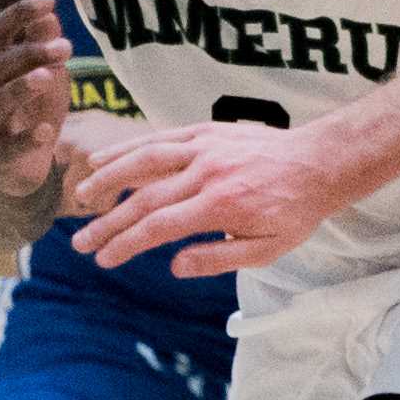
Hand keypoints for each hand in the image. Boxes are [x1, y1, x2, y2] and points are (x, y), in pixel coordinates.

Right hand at [0, 0, 73, 196]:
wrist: (11, 171)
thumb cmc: (29, 116)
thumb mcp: (43, 80)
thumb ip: (43, 50)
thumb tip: (50, 15)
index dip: (19, 14)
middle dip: (28, 53)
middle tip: (65, 47)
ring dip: (22, 87)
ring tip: (48, 76)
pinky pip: (8, 149)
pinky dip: (28, 139)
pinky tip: (48, 131)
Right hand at [66, 120, 335, 274]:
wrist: (319, 163)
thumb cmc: (295, 210)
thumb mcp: (267, 249)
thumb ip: (219, 259)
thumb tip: (174, 267)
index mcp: (220, 205)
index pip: (159, 227)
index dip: (126, 244)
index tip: (104, 258)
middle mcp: (206, 173)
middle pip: (143, 198)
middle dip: (108, 222)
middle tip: (81, 242)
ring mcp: (203, 147)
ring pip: (144, 160)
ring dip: (108, 178)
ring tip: (81, 196)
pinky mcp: (205, 131)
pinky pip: (159, 138)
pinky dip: (129, 148)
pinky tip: (106, 160)